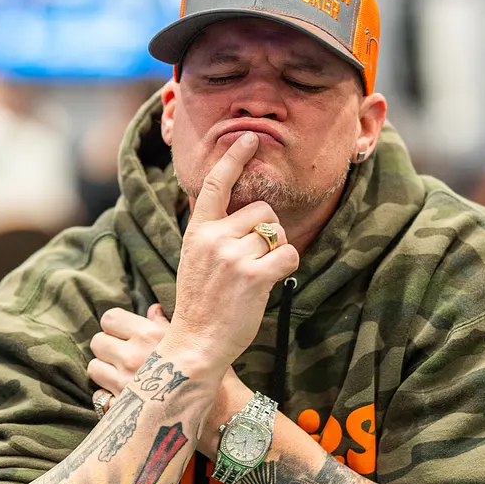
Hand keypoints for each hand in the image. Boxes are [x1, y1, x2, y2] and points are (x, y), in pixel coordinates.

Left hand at [88, 304, 247, 453]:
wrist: (220, 414)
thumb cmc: (211, 372)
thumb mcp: (193, 340)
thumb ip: (166, 323)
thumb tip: (152, 309)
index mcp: (148, 334)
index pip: (109, 319)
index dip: (116, 326)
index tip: (125, 333)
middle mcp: (132, 357)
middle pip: (97, 342)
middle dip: (108, 347)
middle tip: (123, 354)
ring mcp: (124, 384)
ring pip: (94, 368)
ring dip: (105, 370)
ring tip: (123, 375)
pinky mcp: (123, 409)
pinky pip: (99, 397)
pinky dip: (107, 396)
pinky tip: (125, 396)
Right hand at [161, 133, 298, 374]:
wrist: (196, 344)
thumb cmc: (201, 305)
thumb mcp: (196, 260)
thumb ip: (214, 234)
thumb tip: (243, 214)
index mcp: (197, 231)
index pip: (214, 185)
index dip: (233, 159)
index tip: (248, 139)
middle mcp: (213, 238)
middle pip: (262, 212)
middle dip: (269, 232)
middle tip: (257, 260)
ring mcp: (232, 256)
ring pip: (277, 233)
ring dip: (278, 251)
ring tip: (259, 275)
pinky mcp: (253, 275)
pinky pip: (288, 254)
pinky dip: (288, 267)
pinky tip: (270, 283)